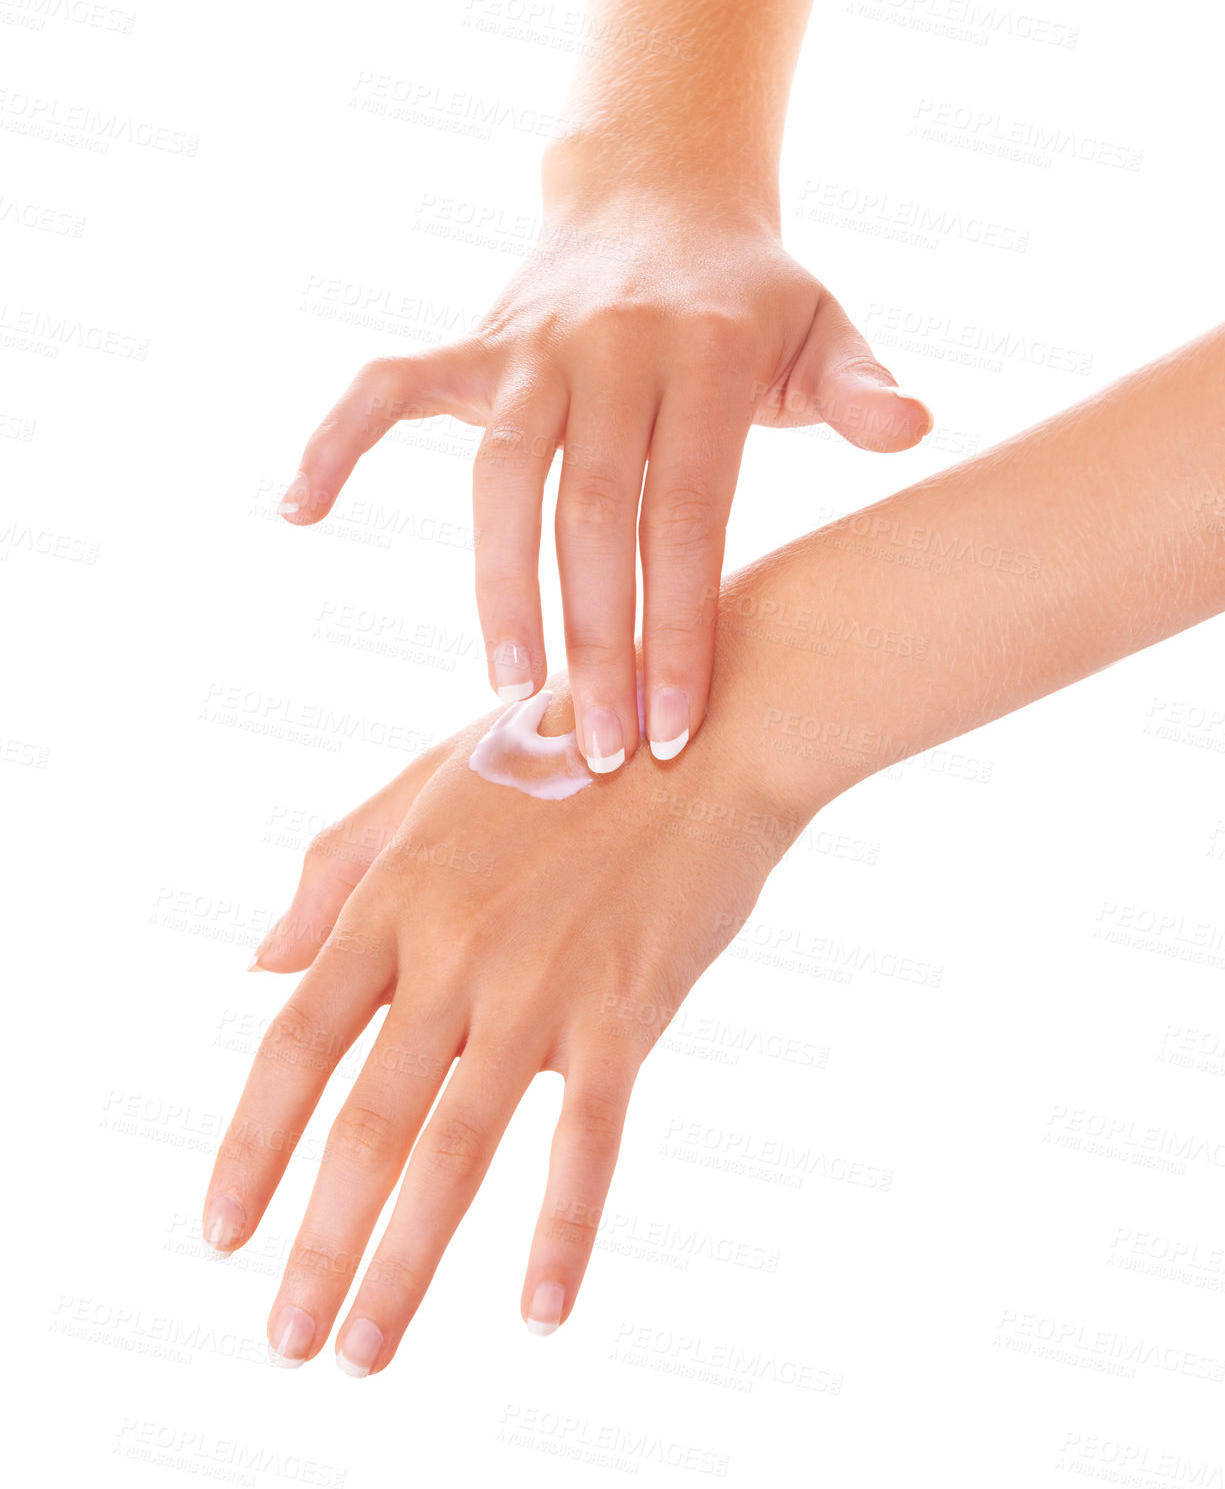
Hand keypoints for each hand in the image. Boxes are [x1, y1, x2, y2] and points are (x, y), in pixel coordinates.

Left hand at [202, 681, 792, 1373]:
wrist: (708, 727)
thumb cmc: (566, 750)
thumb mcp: (430, 783)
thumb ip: (339, 869)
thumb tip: (260, 964)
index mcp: (396, 895)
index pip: (297, 1042)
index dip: (251, 1145)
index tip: (220, 1232)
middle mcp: (452, 948)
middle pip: (365, 1122)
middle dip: (318, 1244)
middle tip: (286, 1342)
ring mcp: (540, 982)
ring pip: (456, 1146)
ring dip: (404, 1264)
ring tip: (362, 1351)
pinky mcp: (627, 1006)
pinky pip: (588, 1140)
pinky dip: (563, 1231)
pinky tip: (541, 1312)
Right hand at [278, 175, 929, 772]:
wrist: (663, 195)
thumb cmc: (752, 297)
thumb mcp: (823, 330)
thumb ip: (862, 387)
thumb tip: (913, 428)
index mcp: (704, 357)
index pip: (689, 515)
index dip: (680, 628)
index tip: (678, 732)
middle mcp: (610, 350)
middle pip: (592, 515)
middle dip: (596, 642)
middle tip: (599, 751)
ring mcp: (529, 347)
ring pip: (499, 479)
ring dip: (498, 587)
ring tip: (503, 692)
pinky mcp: (472, 347)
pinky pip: (386, 387)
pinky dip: (336, 438)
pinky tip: (297, 511)